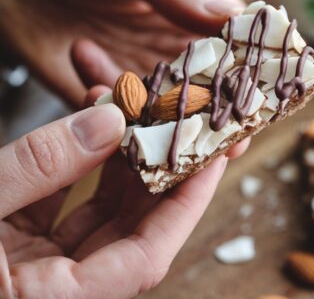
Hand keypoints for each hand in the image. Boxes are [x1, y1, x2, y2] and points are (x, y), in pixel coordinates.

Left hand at [0, 0, 243, 107]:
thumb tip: (233, 15)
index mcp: (196, 12)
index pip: (235, 48)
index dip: (248, 77)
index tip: (253, 106)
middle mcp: (178, 49)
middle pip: (210, 90)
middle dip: (215, 118)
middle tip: (221, 145)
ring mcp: (145, 75)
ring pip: (167, 113)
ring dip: (159, 123)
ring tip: (139, 115)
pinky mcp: (109, 95)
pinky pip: (118, 117)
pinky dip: (110, 115)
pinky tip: (93, 89)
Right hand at [0, 86, 249, 297]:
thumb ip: (38, 166)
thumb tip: (108, 122)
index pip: (149, 256)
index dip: (188, 204)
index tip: (213, 157)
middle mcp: (55, 288)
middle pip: (133, 229)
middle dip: (159, 171)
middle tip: (181, 123)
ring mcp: (36, 267)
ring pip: (99, 212)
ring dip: (117, 160)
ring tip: (131, 112)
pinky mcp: (15, 245)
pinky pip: (61, 204)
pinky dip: (76, 166)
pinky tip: (88, 127)